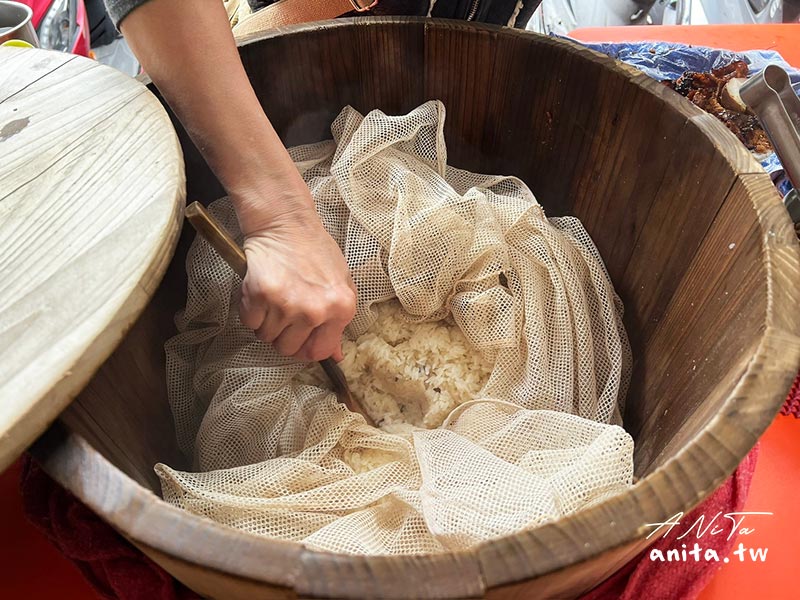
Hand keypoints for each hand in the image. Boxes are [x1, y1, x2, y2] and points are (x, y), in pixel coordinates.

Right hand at [236, 195, 356, 362]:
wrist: (286, 222)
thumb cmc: (314, 250)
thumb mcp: (340, 283)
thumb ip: (338, 321)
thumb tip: (335, 355)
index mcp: (340, 308)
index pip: (319, 351)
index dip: (306, 349)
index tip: (299, 341)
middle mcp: (314, 311)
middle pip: (288, 348)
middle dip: (283, 335)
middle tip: (284, 312)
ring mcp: (286, 304)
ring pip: (266, 336)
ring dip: (266, 322)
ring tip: (274, 297)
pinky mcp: (259, 295)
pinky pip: (249, 322)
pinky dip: (250, 311)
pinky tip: (261, 292)